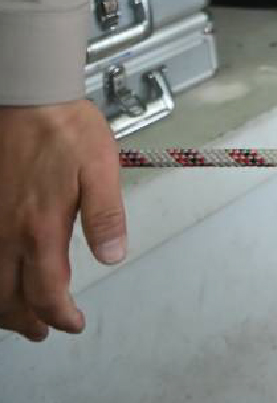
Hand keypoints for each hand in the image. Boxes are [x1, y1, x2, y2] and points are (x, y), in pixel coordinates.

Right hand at [0, 100, 127, 339]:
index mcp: (41, 228)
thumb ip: (107, 216)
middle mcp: (7, 233)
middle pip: (9, 298)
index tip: (72, 323)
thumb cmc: (63, 129)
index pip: (47, 292)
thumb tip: (113, 255)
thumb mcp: (101, 169)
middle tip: (44, 330)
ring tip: (20, 317)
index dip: (60, 315)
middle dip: (28, 321)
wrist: (27, 100)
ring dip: (2, 308)